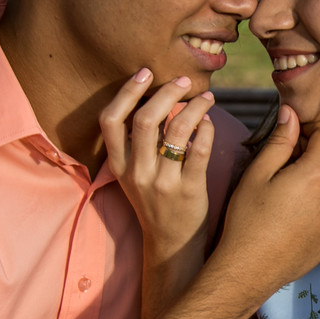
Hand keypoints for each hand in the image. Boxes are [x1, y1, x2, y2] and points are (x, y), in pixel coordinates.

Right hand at [99, 68, 216, 271]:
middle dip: (165, 93)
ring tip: (207, 97)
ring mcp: (162, 183)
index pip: (109, 121)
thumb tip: (155, 98)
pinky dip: (206, 130)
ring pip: (175, 131)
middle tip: (185, 81)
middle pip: (144, 119)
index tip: (145, 73)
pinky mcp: (188, 192)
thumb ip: (138, 143)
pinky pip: (199, 150)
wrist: (170, 245)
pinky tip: (210, 122)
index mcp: (119, 166)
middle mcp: (137, 173)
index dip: (125, 92)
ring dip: (194, 107)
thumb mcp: (133, 175)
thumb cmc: (155, 202)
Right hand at [215, 105, 319, 295]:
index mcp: (317, 173)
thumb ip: (280, 140)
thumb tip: (291, 112)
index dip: (311, 127)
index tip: (294, 133)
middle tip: (293, 153)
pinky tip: (310, 198)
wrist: (251, 268)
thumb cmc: (248, 220)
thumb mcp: (258, 174)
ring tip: (299, 177)